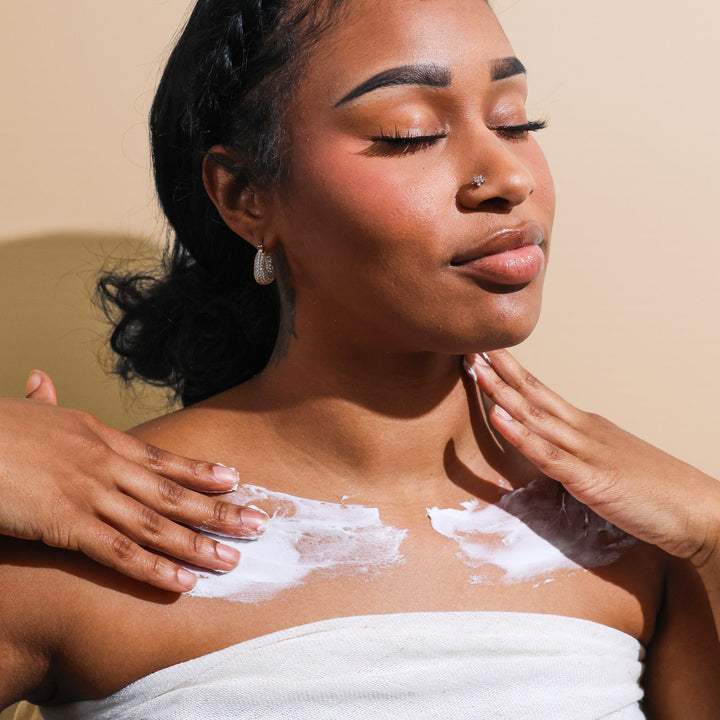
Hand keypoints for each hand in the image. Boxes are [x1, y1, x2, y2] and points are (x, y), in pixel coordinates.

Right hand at [0, 370, 268, 592]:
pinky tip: (182, 582)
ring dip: (198, 545)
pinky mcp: (66, 524)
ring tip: (232, 559)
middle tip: (258, 524)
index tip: (234, 480)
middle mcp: (105, 463)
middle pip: (173, 492)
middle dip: (218, 510)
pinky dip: (154, 569)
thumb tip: (42, 380)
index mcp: (98, 437)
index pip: (162, 459)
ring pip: (157, 524)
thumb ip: (43, 403)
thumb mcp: (23, 411)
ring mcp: (89, 493)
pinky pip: (119, 552)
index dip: (200, 472)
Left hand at [465, 350, 719, 567]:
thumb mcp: (609, 465)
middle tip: (471, 346)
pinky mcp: (591, 479)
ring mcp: (587, 451)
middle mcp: (584, 430)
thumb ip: (577, 457)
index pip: (541, 394)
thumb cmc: (657, 492)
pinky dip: (520, 433)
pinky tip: (498, 415)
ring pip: (536, 416)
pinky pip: (547, 454)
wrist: (701, 512)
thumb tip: (550, 455)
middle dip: (499, 370)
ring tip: (475, 368)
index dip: (511, 374)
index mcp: (586, 427)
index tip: (486, 355)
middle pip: (534, 394)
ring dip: (501, 391)